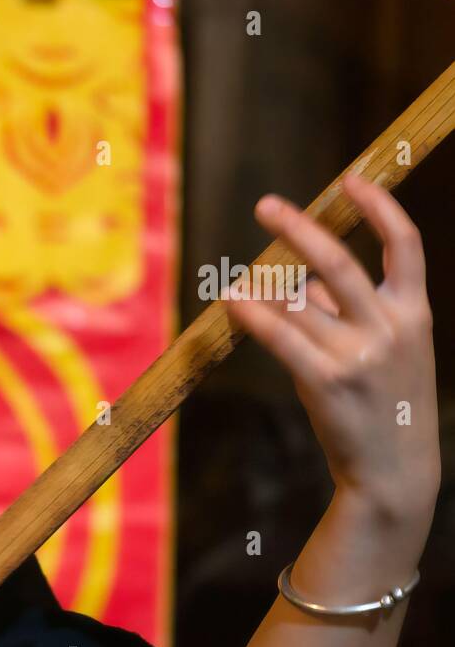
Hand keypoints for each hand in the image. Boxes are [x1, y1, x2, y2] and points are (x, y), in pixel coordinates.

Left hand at [221, 173, 440, 524]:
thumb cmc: (384, 401)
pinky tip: (232, 300)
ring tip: (234, 281)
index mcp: (414, 311)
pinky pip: (281, 337)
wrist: (396, 468)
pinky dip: (254, 314)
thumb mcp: (388, 348)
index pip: (405, 243)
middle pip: (339, 261)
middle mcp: (390, 327)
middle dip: (300, 227)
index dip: (379, 205)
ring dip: (262, 286)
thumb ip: (350, 310)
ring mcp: (359, 355)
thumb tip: (303, 282)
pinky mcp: (327, 382)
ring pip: (298, 303)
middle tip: (264, 205)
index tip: (351, 178)